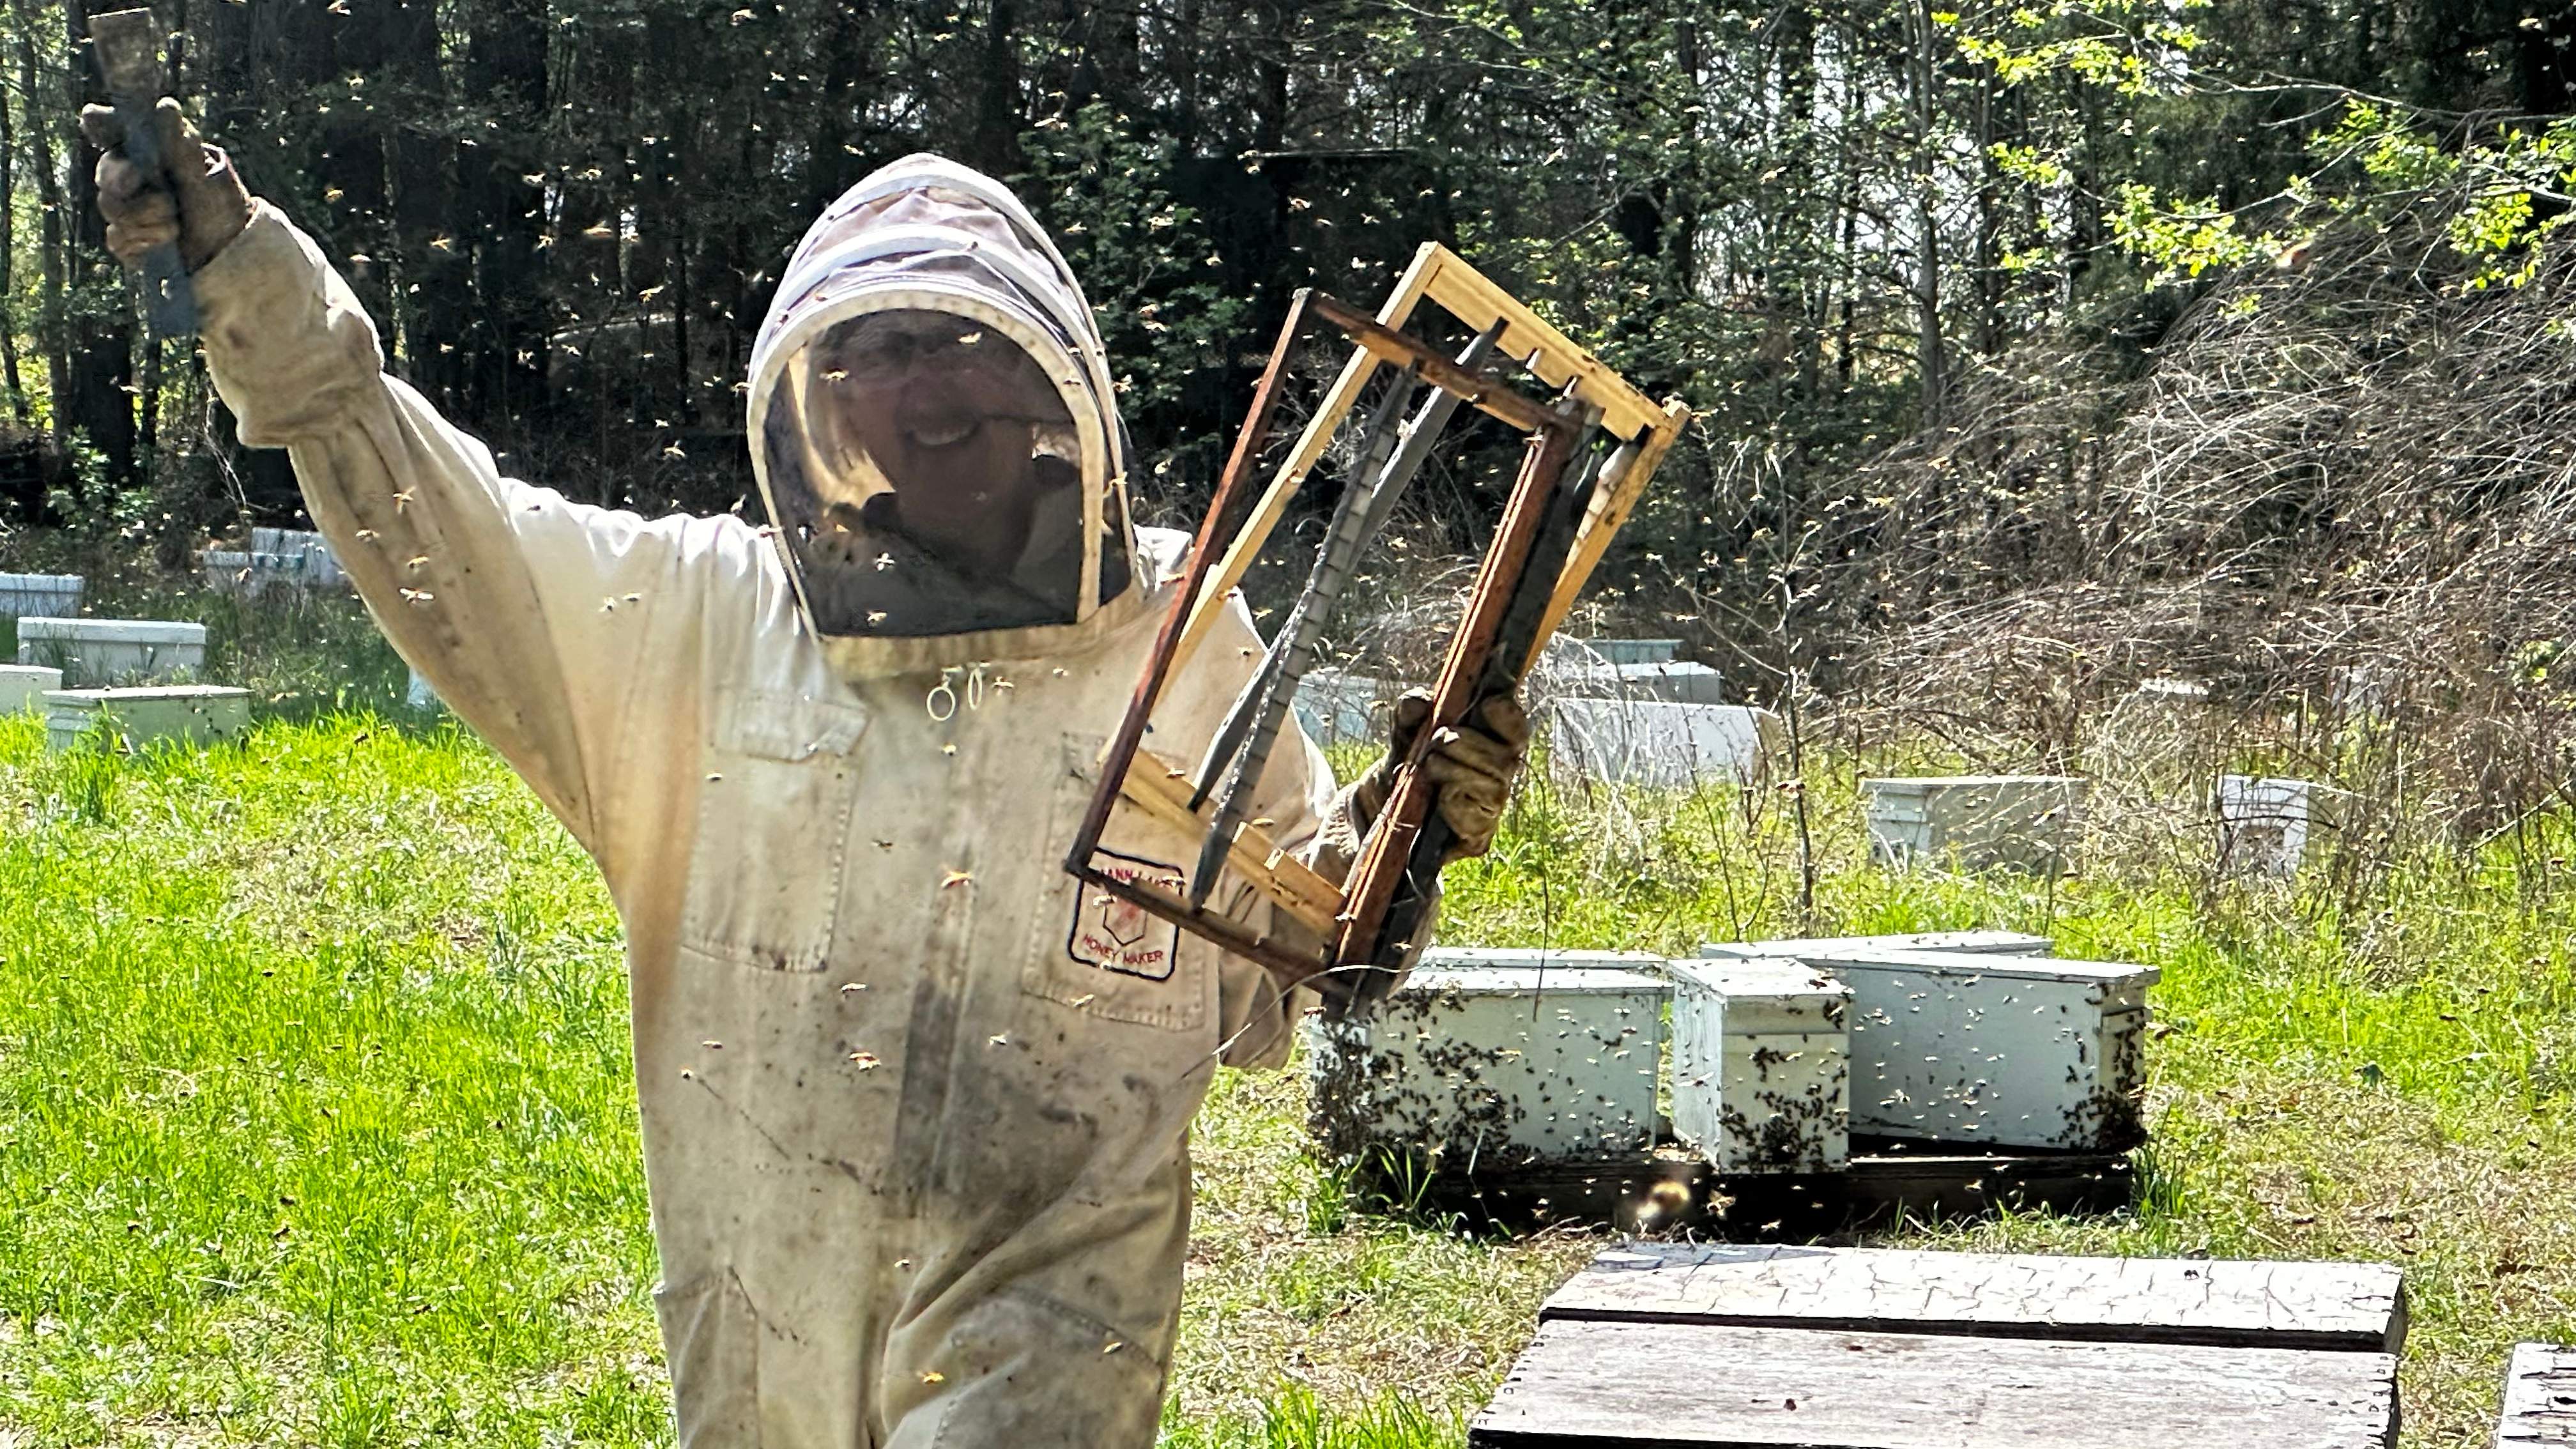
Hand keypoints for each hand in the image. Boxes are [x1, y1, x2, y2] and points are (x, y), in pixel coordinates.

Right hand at [81, 97, 250, 272]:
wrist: (228, 252)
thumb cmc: (219, 206)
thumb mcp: (203, 177)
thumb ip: (180, 146)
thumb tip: (166, 106)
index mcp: (147, 152)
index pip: (110, 128)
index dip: (100, 123)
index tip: (95, 119)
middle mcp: (129, 176)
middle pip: (105, 172)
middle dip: (124, 181)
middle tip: (149, 186)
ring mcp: (124, 207)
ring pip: (110, 207)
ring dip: (147, 216)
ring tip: (176, 221)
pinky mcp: (124, 238)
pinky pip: (117, 238)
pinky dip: (145, 239)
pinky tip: (167, 239)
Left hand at [1365, 687, 1530, 862]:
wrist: (1377, 812)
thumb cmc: (1401, 765)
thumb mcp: (1401, 735)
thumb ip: (1409, 714)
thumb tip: (1420, 702)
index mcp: (1490, 744)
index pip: (1515, 731)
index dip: (1509, 717)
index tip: (1490, 704)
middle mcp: (1497, 777)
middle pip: (1507, 759)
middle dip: (1469, 744)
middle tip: (1437, 741)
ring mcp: (1489, 809)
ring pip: (1494, 788)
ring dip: (1456, 771)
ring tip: (1429, 767)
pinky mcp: (1477, 839)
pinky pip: (1477, 821)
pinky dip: (1453, 804)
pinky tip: (1436, 801)